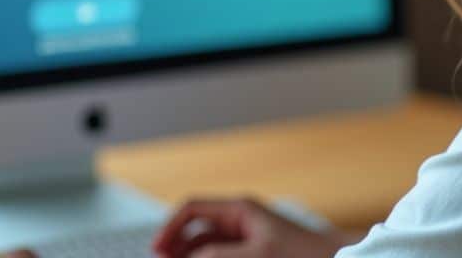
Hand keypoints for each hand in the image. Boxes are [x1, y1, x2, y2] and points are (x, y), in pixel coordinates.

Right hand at [153, 197, 356, 257]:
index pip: (192, 209)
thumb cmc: (304, 253)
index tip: (157, 251)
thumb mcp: (256, 254)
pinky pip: (222, 255)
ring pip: (207, 246)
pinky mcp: (255, 252)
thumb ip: (217, 255)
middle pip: (196, 230)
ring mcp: (247, 237)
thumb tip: (187, 256)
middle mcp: (241, 219)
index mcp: (239, 209)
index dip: (170, 228)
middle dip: (177, 247)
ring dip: (192, 256)